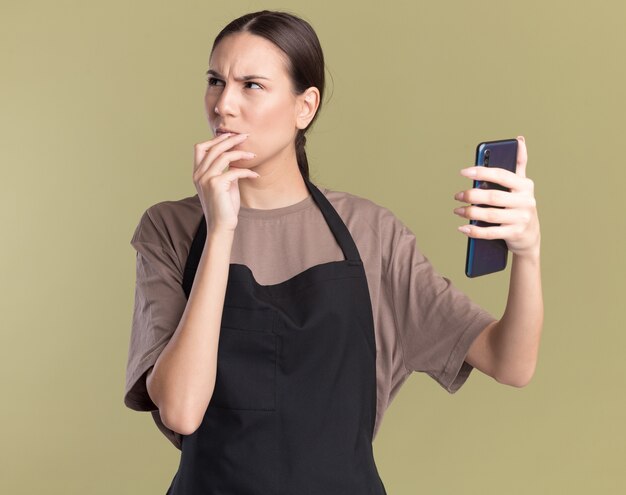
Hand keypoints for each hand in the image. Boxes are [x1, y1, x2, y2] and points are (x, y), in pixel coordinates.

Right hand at [193, 133, 258, 232]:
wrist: (222, 226)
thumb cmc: (225, 207)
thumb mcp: (225, 184)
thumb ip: (226, 170)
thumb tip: (236, 157)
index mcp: (197, 173)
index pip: (200, 147)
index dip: (215, 139)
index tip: (231, 135)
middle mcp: (199, 174)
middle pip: (213, 147)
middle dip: (230, 139)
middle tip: (245, 136)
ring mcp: (206, 179)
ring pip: (223, 156)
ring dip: (241, 153)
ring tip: (253, 154)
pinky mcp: (216, 185)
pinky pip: (234, 171)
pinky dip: (246, 171)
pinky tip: (254, 175)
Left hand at [452, 136, 539, 258]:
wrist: (530, 237)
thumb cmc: (520, 206)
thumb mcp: (522, 186)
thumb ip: (519, 164)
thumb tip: (519, 140)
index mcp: (525, 185)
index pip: (501, 175)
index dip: (482, 172)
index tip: (463, 172)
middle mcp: (526, 201)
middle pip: (493, 197)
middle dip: (472, 195)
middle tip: (457, 195)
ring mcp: (521, 218)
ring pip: (490, 215)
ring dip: (470, 213)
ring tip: (457, 210)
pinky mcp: (515, 233)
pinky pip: (490, 233)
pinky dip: (474, 231)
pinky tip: (463, 227)